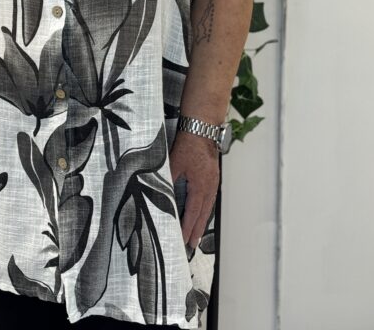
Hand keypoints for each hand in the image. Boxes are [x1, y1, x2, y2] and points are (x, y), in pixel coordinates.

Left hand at [169, 131, 218, 247]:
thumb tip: (159, 194)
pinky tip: (201, 212)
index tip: (185, 241)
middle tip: (192, 245)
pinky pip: (210, 198)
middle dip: (197, 230)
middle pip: (203, 214)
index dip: (188, 228)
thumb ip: (168, 181)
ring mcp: (214, 182)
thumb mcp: (174, 164)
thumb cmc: (189, 144)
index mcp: (200, 186)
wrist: (202, 128)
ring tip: (197, 233)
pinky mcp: (213, 176)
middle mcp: (210, 187)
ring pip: (208, 207)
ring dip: (202, 221)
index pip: (193, 213)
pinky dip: (205, 209)